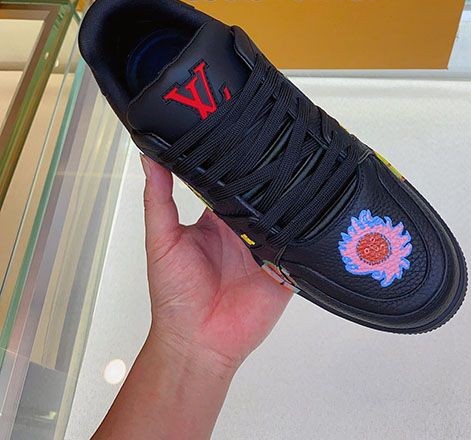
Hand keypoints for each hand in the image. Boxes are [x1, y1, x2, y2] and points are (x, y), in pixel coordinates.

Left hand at [140, 155, 291, 375]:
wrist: (197, 343)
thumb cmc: (174, 297)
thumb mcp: (161, 241)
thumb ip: (159, 200)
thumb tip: (150, 158)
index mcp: (217, 222)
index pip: (232, 183)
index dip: (238, 162)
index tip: (246, 135)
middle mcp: (243, 232)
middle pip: (262, 197)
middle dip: (271, 180)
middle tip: (282, 153)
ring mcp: (265, 250)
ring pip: (284, 217)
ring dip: (291, 204)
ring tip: (300, 181)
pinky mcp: (283, 269)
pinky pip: (300, 246)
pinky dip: (306, 234)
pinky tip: (311, 217)